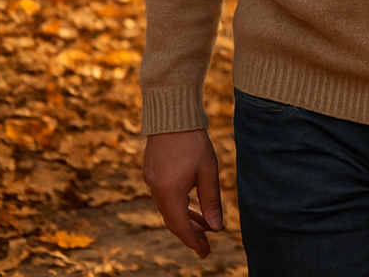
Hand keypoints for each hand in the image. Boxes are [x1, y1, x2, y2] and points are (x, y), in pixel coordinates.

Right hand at [143, 129, 223, 257]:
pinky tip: (191, 204)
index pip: (180, 226)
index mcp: (168, 192)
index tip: (206, 253)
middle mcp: (156, 189)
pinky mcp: (152, 171)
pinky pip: (165, 196)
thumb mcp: (208, 172)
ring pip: (169, 207)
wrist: (172, 114)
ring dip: (186, 217)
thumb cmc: (193, 141)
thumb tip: (217, 227)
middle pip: (173, 219)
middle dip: (190, 233)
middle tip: (206, 244)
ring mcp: (151, 180)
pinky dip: (179, 204)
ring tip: (205, 225)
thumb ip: (211, 201)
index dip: (193, 241)